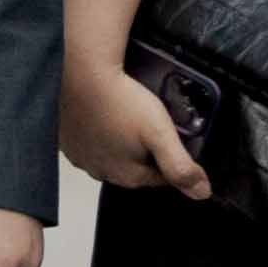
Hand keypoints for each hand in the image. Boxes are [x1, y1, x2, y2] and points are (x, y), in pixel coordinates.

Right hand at [62, 58, 206, 198]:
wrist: (81, 73)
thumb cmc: (120, 100)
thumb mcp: (161, 133)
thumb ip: (182, 166)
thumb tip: (201, 193)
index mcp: (125, 175)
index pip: (159, 179)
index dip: (170, 160)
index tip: (172, 139)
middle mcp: (99, 171)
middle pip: (134, 169)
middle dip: (145, 154)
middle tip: (150, 126)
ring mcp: (79, 156)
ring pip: (110, 157)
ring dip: (121, 145)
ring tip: (128, 119)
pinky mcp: (65, 140)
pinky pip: (89, 144)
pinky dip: (99, 135)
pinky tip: (106, 117)